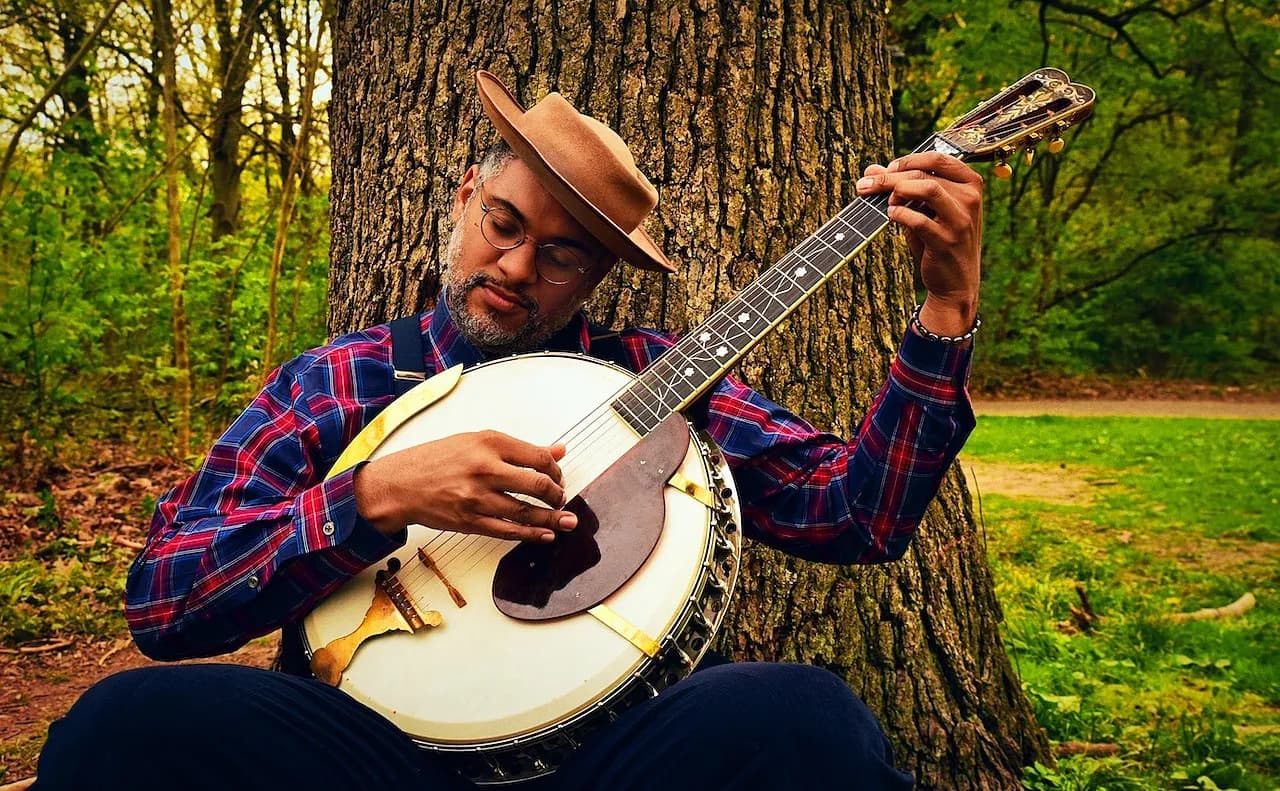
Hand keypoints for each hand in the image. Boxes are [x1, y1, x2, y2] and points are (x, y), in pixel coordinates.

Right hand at [353, 430, 577, 542]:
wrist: (400, 483)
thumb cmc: (435, 460)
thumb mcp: (476, 442)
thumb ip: (519, 449)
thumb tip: (558, 450)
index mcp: (488, 443)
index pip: (538, 457)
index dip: (556, 469)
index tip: (558, 475)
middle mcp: (484, 469)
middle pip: (537, 485)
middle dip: (557, 495)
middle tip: (561, 498)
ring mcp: (477, 498)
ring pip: (525, 512)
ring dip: (551, 519)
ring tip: (566, 521)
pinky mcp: (470, 521)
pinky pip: (507, 531)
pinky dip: (530, 534)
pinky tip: (544, 534)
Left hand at [857, 152, 982, 335]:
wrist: (955, 284)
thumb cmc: (938, 241)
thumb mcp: (924, 211)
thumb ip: (901, 188)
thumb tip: (870, 171)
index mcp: (970, 184)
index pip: (937, 158)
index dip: (908, 160)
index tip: (887, 170)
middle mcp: (971, 198)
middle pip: (925, 174)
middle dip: (890, 177)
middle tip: (866, 186)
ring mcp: (961, 220)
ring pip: (927, 189)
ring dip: (898, 191)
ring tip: (886, 203)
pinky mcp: (947, 241)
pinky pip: (919, 219)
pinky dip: (900, 215)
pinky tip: (891, 216)